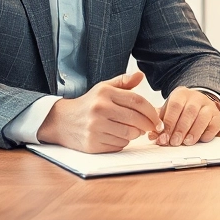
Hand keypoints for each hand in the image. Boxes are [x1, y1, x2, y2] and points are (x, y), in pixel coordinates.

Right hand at [37, 71, 161, 152]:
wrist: (62, 121)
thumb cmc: (88, 104)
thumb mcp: (103, 88)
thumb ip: (123, 82)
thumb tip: (141, 75)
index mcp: (104, 94)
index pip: (137, 101)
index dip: (151, 111)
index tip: (157, 118)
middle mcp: (99, 109)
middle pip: (135, 119)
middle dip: (147, 124)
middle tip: (151, 127)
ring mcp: (95, 128)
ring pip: (129, 134)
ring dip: (135, 133)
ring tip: (132, 129)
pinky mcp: (93, 144)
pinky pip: (119, 145)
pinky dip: (123, 141)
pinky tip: (118, 136)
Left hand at [150, 87, 219, 146]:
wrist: (200, 105)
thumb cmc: (181, 111)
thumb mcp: (169, 112)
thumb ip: (160, 123)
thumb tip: (153, 136)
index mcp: (181, 94)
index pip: (175, 106)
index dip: (169, 122)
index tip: (164, 136)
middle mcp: (196, 97)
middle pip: (189, 112)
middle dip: (180, 129)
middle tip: (174, 142)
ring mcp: (209, 106)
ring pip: (202, 117)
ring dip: (194, 132)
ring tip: (186, 142)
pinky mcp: (218, 116)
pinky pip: (214, 124)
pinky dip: (207, 133)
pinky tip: (200, 139)